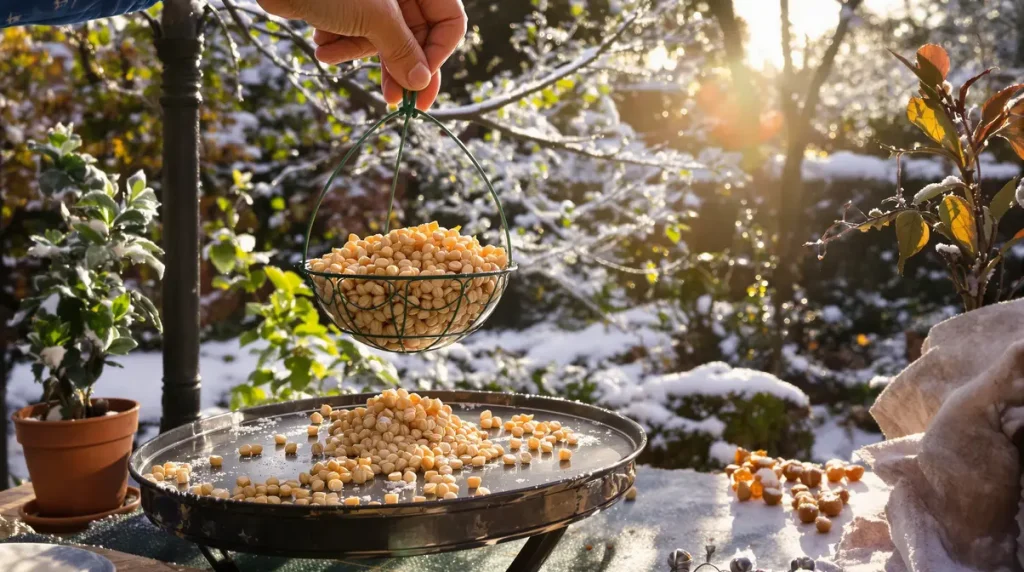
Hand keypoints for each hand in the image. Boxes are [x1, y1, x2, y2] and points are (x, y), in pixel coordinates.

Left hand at [256, 0, 466, 110]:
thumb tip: (421, 83)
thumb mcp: (375, 18)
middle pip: (416, 35)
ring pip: (383, 39)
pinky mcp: (347, 7)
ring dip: (358, 53)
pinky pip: (357, 34)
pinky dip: (340, 45)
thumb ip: (403, 51)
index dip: (439, 53)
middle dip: (398, 66)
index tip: (423, 83)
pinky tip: (321, 47)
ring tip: (331, 55)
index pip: (449, 21)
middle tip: (395, 102)